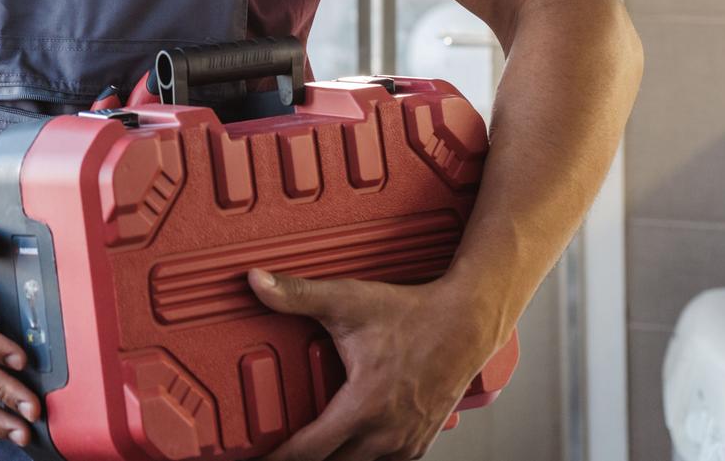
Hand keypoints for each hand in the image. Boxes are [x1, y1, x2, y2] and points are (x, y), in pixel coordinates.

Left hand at [250, 268, 500, 460]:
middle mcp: (385, 434)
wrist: (467, 323)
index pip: (308, 453)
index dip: (278, 460)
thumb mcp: (347, 300)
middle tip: (279, 454)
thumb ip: (296, 294)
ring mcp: (405, 443)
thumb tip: (256, 282)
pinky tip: (348, 449)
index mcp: (363, 408)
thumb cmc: (411, 313)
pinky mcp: (420, 443)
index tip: (257, 460)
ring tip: (310, 451)